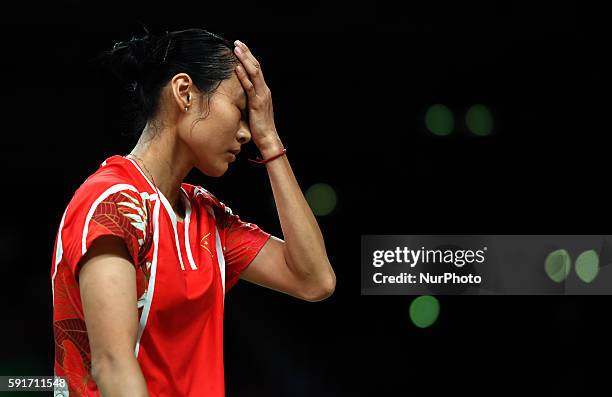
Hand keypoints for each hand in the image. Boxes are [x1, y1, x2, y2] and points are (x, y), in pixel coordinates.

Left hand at [233, 40, 282, 154]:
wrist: (268, 138)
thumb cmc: (260, 126)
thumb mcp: (254, 109)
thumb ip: (249, 99)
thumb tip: (240, 94)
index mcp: (264, 91)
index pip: (257, 70)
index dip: (249, 58)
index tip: (241, 48)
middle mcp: (264, 90)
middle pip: (256, 67)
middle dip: (246, 54)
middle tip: (237, 42)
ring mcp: (261, 96)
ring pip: (254, 73)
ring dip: (245, 60)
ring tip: (236, 49)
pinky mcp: (257, 103)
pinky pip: (250, 87)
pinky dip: (243, 76)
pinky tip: (237, 68)